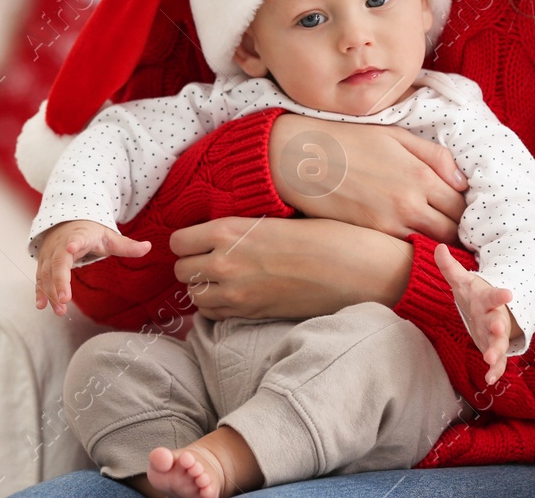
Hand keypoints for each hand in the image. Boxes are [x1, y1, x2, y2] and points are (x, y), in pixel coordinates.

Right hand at [34, 220, 150, 315]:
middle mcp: (60, 245)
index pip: (76, 239)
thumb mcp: (109, 237)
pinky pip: (40, 278)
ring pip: (47, 273)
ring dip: (51, 292)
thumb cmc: (90, 232)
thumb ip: (127, 246)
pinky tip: (41, 306)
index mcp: (79, 236)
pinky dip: (40, 291)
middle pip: (58, 262)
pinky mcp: (43, 264)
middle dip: (59, 281)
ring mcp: (49, 254)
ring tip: (59, 310)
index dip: (74, 243)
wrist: (65, 222)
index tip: (70, 247)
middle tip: (65, 300)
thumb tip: (149, 246)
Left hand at [170, 216, 413, 319]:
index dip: (187, 241)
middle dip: (192, 265)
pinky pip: (214, 315)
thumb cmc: (325, 235)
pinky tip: (235, 296)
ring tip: (223, 279)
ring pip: (193, 296)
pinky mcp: (252, 315)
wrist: (355, 271)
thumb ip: (242, 228)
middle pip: (181, 270)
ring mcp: (237, 294)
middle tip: (210, 259)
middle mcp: (226, 263)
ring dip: (203, 287)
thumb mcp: (277, 218)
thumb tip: (221, 232)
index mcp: (229, 230)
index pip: (178, 241)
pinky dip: (217, 307)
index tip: (198, 240)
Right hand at [269, 113, 468, 241]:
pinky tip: (410, 236)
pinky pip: (405, 247)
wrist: (302, 158)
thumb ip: (434, 156)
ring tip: (437, 234)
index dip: (467, 209)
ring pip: (432, 244)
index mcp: (419, 175)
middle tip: (457, 226)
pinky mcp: (371, 235)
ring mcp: (390, 224)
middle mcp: (410, 204)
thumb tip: (461, 181)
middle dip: (458, 230)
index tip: (464, 209)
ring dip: (440, 241)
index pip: (461, 204)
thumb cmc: (347, 140)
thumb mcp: (395, 135)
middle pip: (452, 230)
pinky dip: (414, 245)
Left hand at [433, 243, 520, 384]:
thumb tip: (438, 248)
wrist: (489, 311)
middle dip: (499, 327)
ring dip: (496, 352)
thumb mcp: (461, 280)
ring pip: (499, 344)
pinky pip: (498, 362)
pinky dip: (495, 371)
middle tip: (498, 330)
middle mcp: (494, 318)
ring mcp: (495, 335)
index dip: (500, 295)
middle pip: (498, 322)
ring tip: (490, 360)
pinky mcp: (494, 349)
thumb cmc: (475, 295)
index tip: (508, 294)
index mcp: (487, 300)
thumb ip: (449, 266)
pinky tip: (489, 381)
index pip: (494, 296)